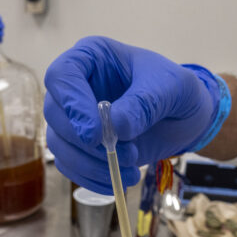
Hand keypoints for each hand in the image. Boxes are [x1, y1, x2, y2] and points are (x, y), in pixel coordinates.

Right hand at [43, 36, 230, 193]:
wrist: (182, 117)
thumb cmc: (175, 90)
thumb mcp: (172, 88)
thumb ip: (145, 103)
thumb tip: (115, 127)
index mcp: (92, 57)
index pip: (62, 75)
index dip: (72, 104)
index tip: (94, 133)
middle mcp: (76, 85)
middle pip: (54, 113)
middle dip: (85, 141)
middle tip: (124, 154)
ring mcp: (73, 116)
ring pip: (58, 143)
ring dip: (91, 164)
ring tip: (132, 168)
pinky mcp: (78, 144)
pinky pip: (70, 165)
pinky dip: (92, 178)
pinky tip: (120, 180)